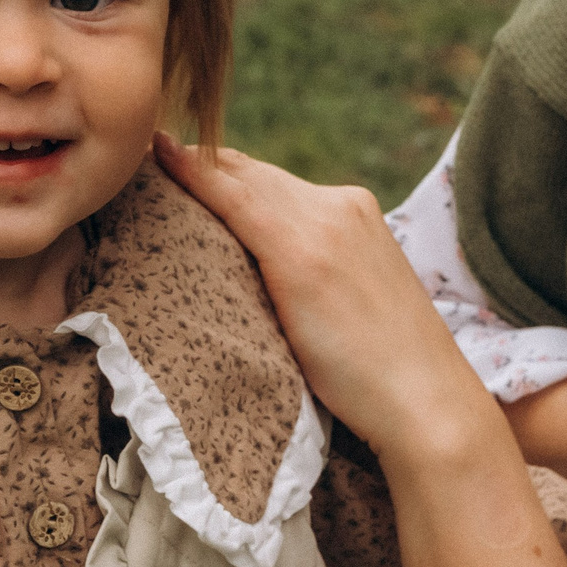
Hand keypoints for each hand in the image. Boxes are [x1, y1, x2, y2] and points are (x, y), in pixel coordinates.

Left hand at [157, 133, 566, 566]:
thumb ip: (305, 282)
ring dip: (191, 170)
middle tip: (145, 164)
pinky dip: (194, 174)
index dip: (224, 179)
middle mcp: (342, 204)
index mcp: (357, 215)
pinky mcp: (301, 250)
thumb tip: (249, 286)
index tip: (176, 173)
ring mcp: (323, 222)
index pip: (273, 185)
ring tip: (140, 166)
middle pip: (252, 173)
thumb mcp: (344, 311)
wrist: (426, 408)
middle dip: (202, 170)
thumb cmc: (384, 381)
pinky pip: (232, 197)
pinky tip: (159, 158)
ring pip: (240, 177)